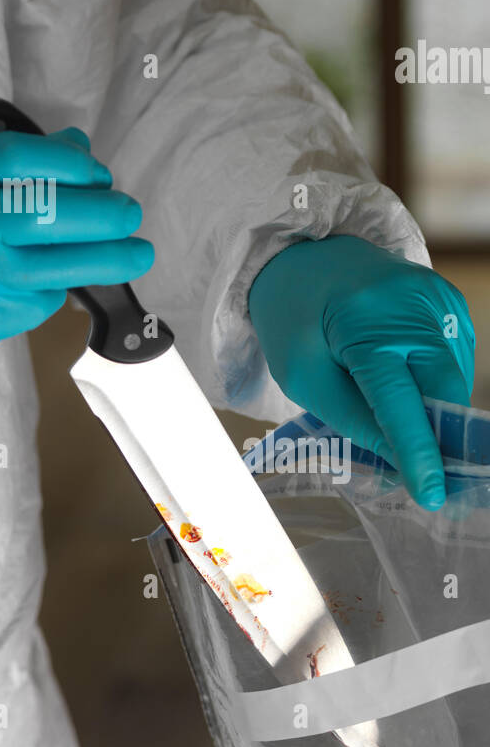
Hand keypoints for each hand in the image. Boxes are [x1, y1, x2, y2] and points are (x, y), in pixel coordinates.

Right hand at [0, 128, 153, 398]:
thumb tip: (74, 149)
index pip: (23, 160)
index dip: (71, 163)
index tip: (96, 170)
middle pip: (52, 214)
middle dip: (105, 214)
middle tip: (130, 213)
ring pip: (58, 268)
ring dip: (109, 260)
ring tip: (137, 252)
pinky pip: (35, 304)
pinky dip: (53, 292)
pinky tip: (53, 282)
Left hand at [248, 235, 474, 509]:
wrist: (304, 253)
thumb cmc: (293, 317)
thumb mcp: (302, 376)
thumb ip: (352, 419)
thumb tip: (400, 462)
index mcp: (365, 320)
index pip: (400, 398)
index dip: (417, 450)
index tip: (431, 493)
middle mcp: (414, 305)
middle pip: (443, 391)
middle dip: (436, 437)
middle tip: (422, 476)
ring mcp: (439, 299)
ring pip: (453, 380)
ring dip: (431, 410)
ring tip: (389, 407)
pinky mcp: (450, 302)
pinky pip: (453, 360)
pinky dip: (432, 383)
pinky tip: (399, 375)